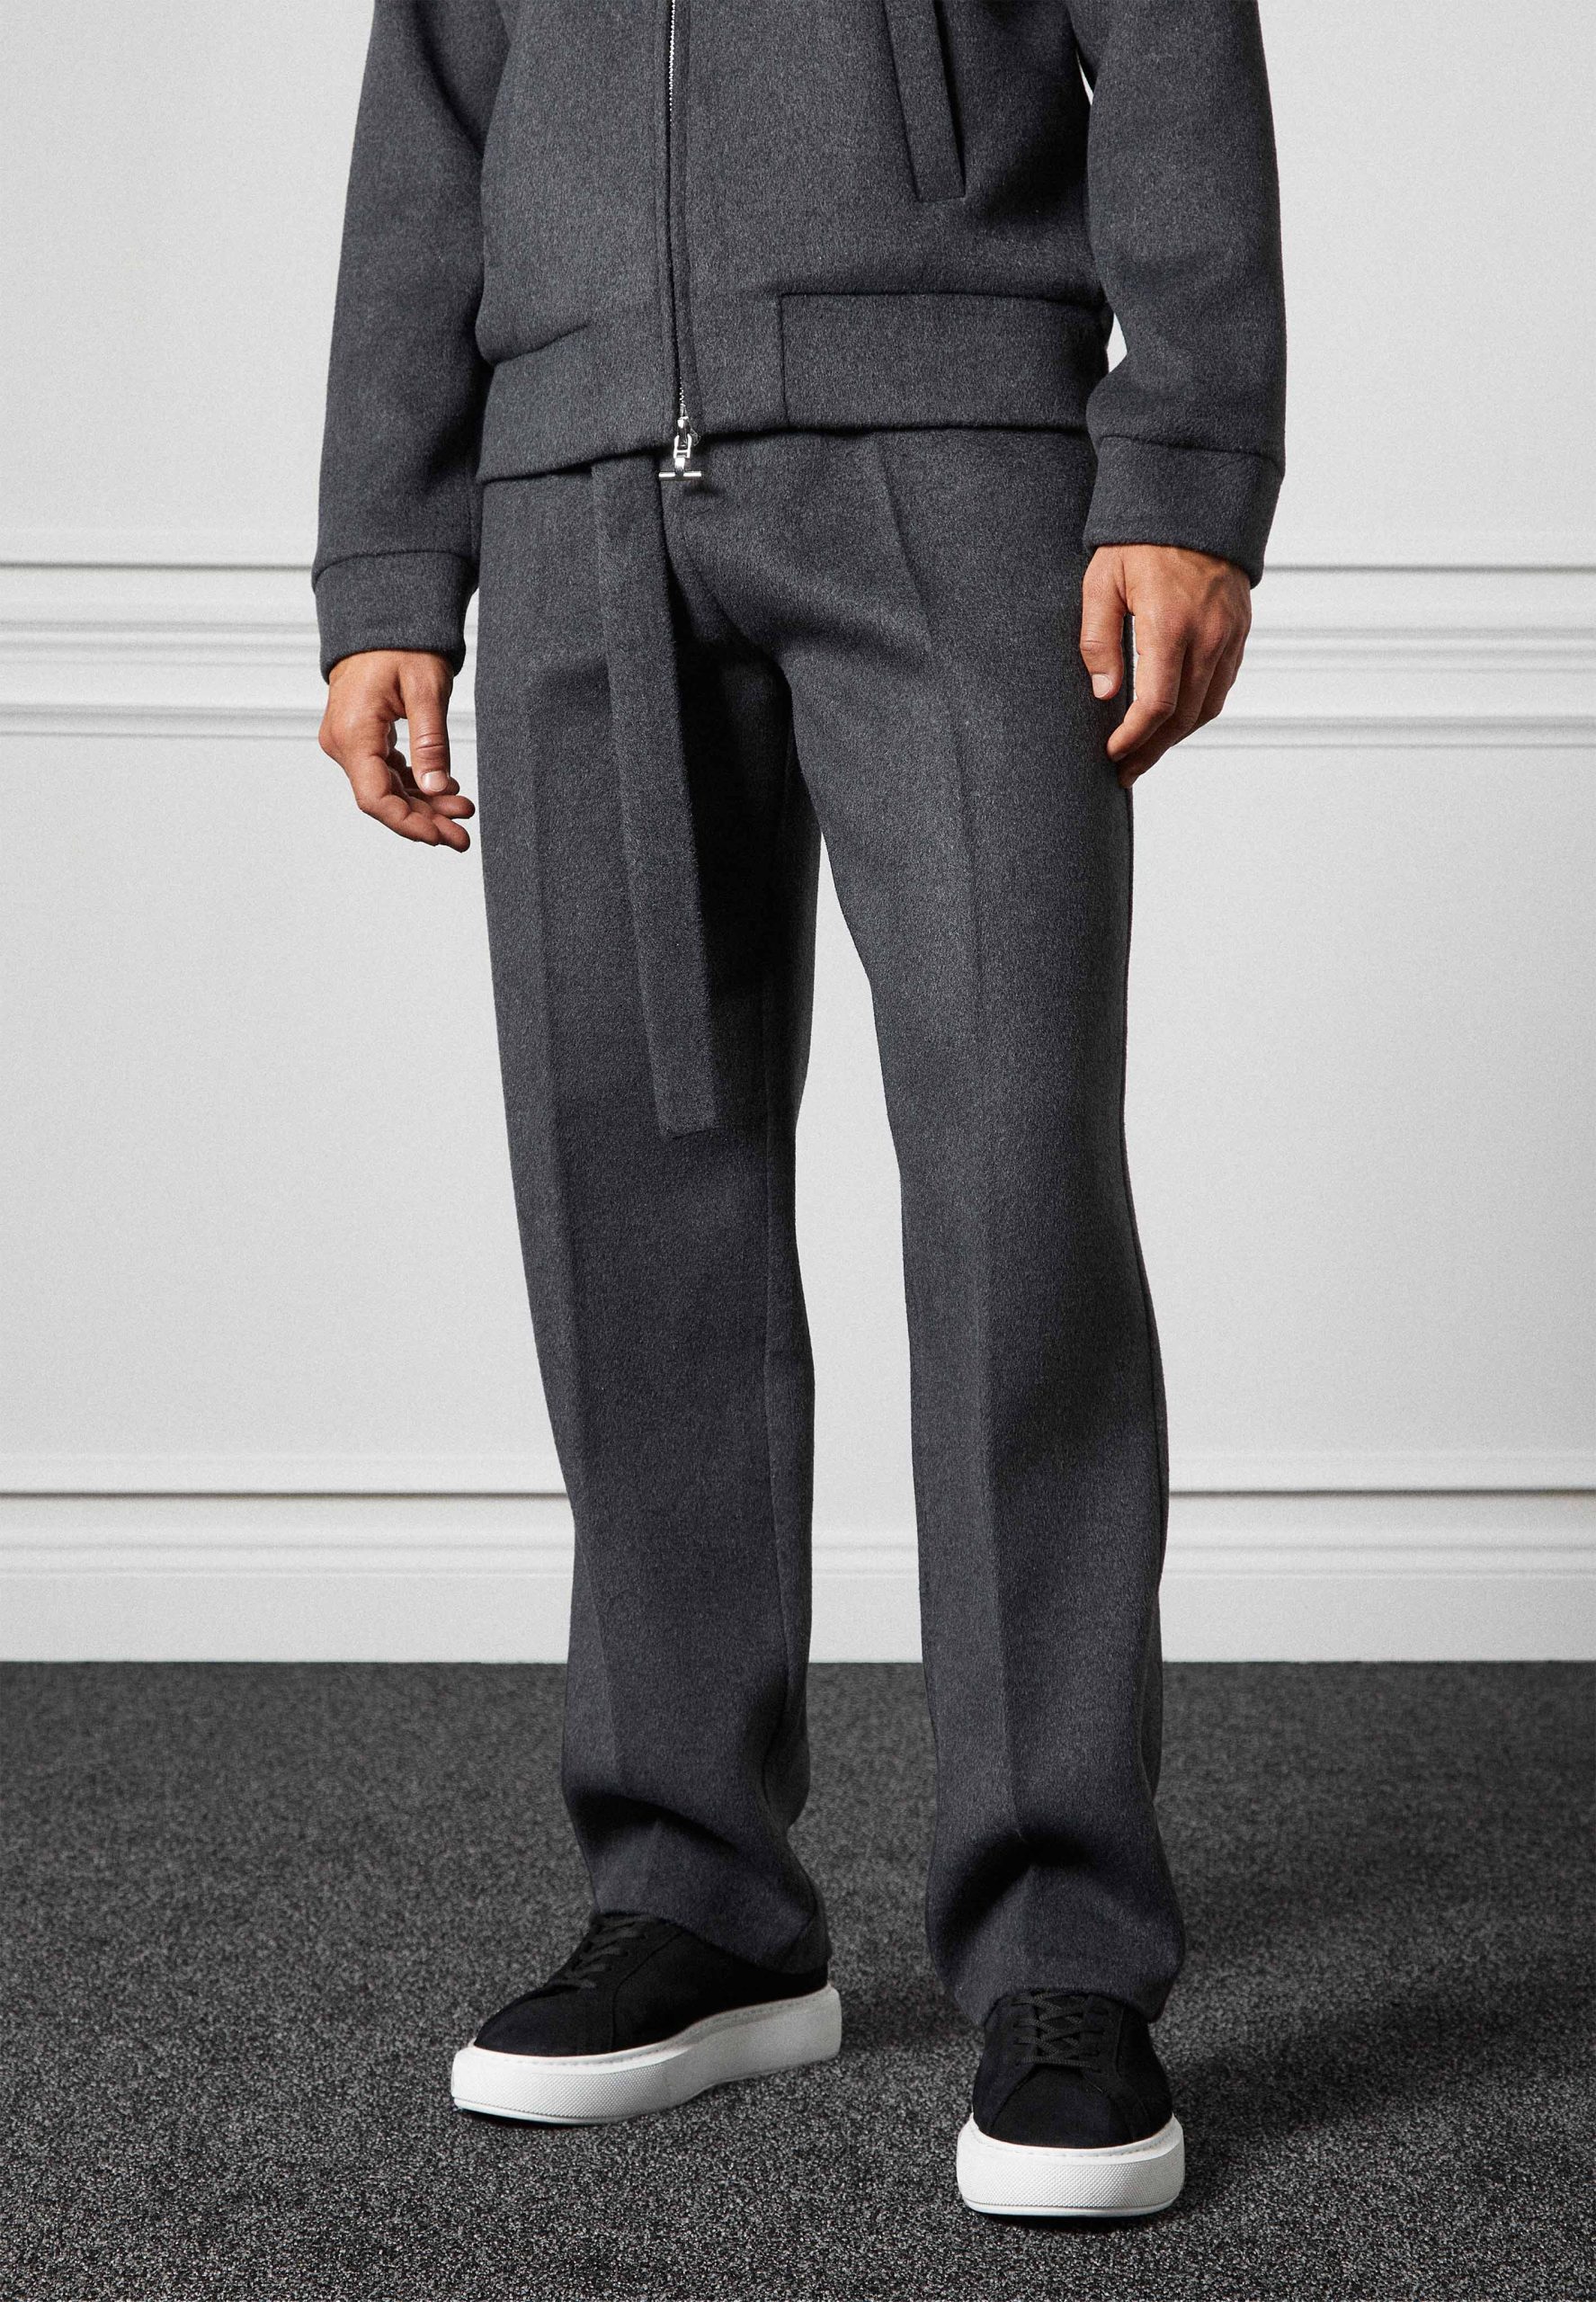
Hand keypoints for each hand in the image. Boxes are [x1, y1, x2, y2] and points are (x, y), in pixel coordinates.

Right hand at [318, 650, 474, 847]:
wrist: (380, 618)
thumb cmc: (401, 645)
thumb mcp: (425, 690)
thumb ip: (431, 742)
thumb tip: (437, 788)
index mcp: (353, 733)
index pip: (375, 797)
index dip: (408, 823)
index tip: (441, 836)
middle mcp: (343, 743)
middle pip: (383, 799)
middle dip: (425, 821)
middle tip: (463, 836)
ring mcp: (349, 742)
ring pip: (387, 789)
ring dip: (424, 805)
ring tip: (462, 813)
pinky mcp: (361, 739)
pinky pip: (387, 772)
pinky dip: (416, 785)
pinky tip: (445, 791)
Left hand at [1080, 545, 1251, 787]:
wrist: (1195, 500)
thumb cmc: (1140, 540)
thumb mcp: (1103, 582)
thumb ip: (1098, 639)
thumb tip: (1105, 694)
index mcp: (1170, 624)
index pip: (1157, 704)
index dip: (1133, 738)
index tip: (1112, 754)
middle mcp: (1208, 635)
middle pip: (1184, 717)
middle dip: (1152, 750)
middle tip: (1125, 771)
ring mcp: (1230, 634)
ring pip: (1208, 706)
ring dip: (1177, 737)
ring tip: (1146, 752)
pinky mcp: (1240, 631)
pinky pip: (1222, 684)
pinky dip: (1198, 710)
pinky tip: (1173, 719)